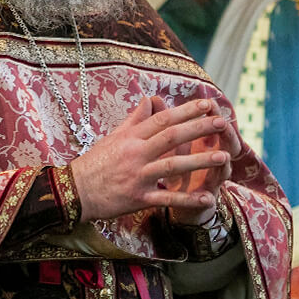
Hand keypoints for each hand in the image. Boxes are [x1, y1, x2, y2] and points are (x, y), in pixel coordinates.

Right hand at [70, 97, 230, 222]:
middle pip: (171, 137)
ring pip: (172, 166)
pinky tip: (207, 197)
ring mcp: (137, 176)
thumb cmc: (95, 163)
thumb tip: (149, 99)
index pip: (162, 119)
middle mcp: (135, 153)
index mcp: (131, 137)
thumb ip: (135, 119)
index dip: (186, 111)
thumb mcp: (113, 137)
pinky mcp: (137, 198)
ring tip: (223, 156)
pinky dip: (187, 199)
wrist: (74, 191)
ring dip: (199, 161)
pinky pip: (165, 198)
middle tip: (224, 122)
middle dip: (199, 129)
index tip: (207, 104)